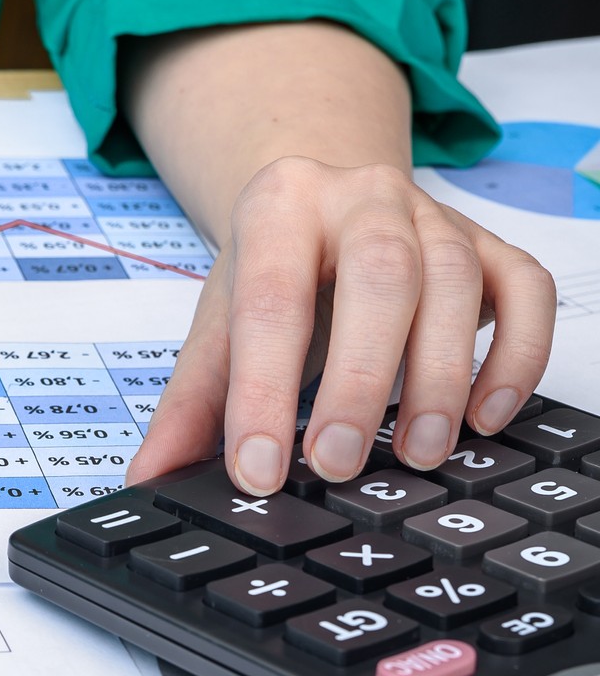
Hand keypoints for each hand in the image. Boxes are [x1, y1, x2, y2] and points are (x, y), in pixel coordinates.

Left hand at [128, 157, 556, 493]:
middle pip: (378, 279)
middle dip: (360, 381)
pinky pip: (527, 291)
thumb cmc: (270, 276)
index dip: (263, 391)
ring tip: (416, 457)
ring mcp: (436, 214)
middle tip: (338, 467)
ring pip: (455, 283)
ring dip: (441, 379)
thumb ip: (188, 407)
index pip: (270, 302)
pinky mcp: (492, 244)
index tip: (259, 470)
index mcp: (280, 205)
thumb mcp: (219, 329)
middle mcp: (363, 195)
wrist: (322, 208)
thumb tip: (148, 480)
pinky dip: (515, 356)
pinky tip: (485, 419)